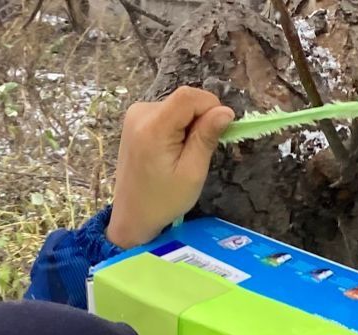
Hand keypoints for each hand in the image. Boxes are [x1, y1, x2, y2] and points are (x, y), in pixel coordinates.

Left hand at [106, 88, 234, 249]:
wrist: (132, 215)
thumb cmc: (163, 201)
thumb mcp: (192, 174)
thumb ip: (206, 138)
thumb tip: (226, 111)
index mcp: (153, 127)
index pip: (188, 96)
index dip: (210, 106)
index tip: (219, 129)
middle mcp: (141, 113)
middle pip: (183, 100)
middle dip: (199, 120)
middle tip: (197, 152)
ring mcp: (135, 114)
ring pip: (176, 107)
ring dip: (188, 125)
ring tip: (181, 155)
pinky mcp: (135, 119)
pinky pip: (166, 113)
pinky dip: (176, 127)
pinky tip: (171, 151)